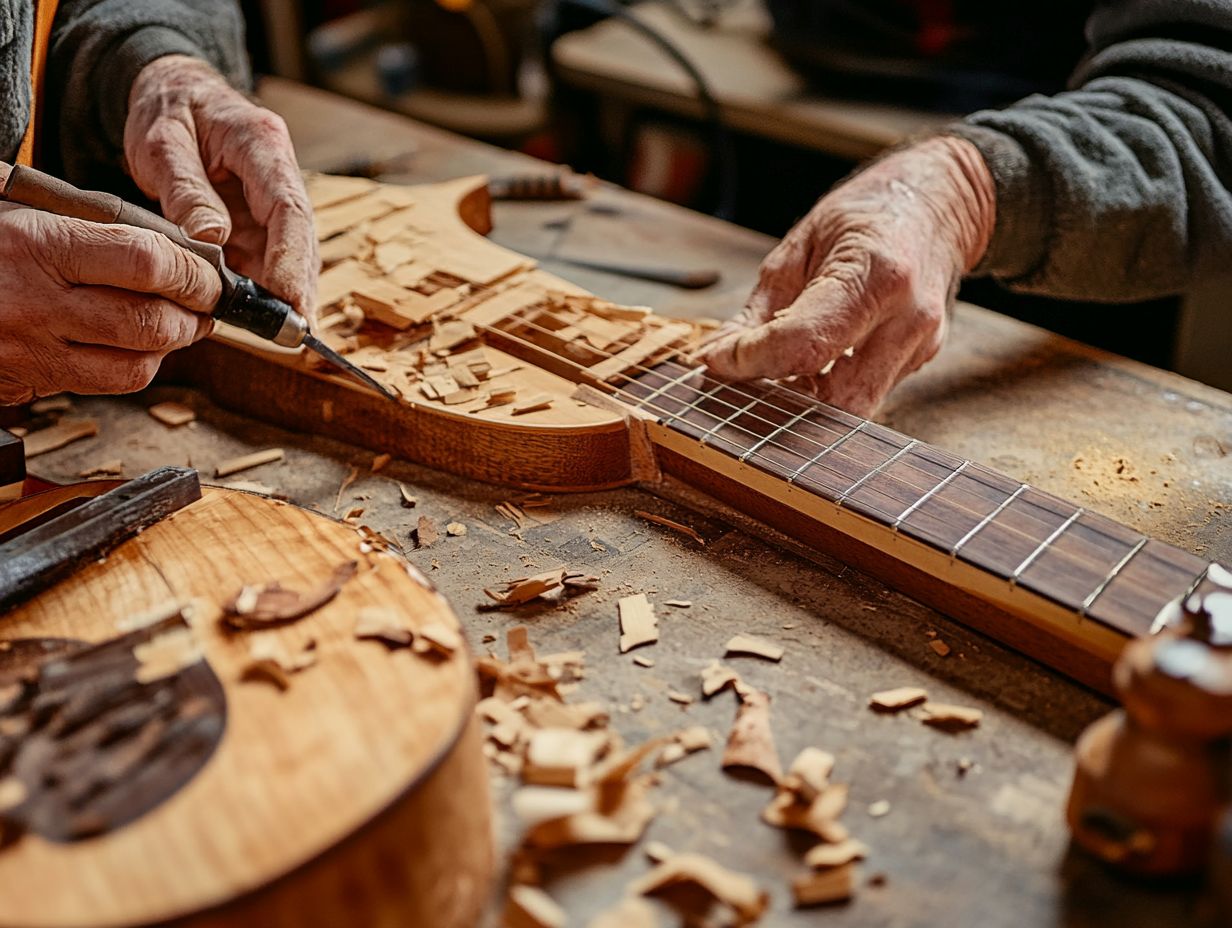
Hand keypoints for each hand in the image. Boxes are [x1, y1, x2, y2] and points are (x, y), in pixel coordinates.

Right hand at [0, 204, 219, 403]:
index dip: (193, 273)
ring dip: (171, 347)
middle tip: (207, 305)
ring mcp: (31, 349)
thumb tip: (172, 248)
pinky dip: (136, 366)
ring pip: (136, 365)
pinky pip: (104, 384)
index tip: (211, 274)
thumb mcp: (22, 209)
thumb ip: (91, 226)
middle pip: (150, 322)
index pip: (146, 262)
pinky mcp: (28, 380)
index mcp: (37, 244)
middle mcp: (35, 302)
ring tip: (180, 325)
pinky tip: (138, 346)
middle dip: (195, 316)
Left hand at [124, 55, 318, 319]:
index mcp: (262, 144)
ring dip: (291, 291)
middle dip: (300, 284)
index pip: (289, 208)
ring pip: (292, 249)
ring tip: (286, 333)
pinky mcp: (260, 216)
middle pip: (301, 235)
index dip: (292, 258)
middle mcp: (279, 172)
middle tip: (295, 331)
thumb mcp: (161, 142)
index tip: (290, 298)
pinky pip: (271, 254)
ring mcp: (272, 197)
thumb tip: (211, 238)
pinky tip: (266, 316)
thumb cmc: (167, 109)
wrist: (172, 92)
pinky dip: (270, 285)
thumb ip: (186, 189)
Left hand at [700, 136, 994, 415]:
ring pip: (854, 409)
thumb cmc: (865, 214)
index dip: (751, 361)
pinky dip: (828, 391)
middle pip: (837, 399)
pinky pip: (866, 393)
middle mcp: (907, 318)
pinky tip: (806, 371)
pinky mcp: (919, 360)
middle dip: (781, 402)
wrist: (939, 202)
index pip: (803, 344)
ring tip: (771, 378)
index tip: (717, 361)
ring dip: (805, 405)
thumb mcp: (799, 246)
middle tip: (742, 383)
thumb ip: (758, 311)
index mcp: (875, 275)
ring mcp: (920, 345)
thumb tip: (716, 357)